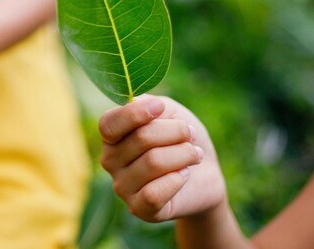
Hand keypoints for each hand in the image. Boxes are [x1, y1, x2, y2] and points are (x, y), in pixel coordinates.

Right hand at [99, 95, 225, 221]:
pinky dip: (177, 179)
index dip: (134, 114)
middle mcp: (110, 160)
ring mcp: (122, 186)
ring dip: (184, 154)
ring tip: (194, 154)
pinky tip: (184, 175)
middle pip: (141, 138)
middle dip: (176, 132)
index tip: (161, 107)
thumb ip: (148, 103)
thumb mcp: (168, 112)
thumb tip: (134, 103)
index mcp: (112, 135)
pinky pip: (154, 193)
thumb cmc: (181, 138)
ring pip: (153, 162)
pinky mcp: (139, 209)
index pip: (109, 124)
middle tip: (191, 135)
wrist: (204, 173)